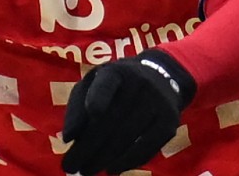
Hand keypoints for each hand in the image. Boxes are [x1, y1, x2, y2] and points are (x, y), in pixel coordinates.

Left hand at [60, 49, 194, 174]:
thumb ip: (78, 106)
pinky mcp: (170, 121)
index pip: (107, 83)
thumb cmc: (116, 86)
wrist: (161, 77)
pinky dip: (128, 161)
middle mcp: (138, 84)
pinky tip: (112, 169)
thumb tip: (68, 138)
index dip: (99, 97)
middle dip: (88, 146)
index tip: (91, 114)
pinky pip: (148, 146)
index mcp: (115, 72)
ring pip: (128, 136)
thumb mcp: (94, 84)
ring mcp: (157, 102)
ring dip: (104, 157)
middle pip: (112, 119)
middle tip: (69, 166)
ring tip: (86, 171)